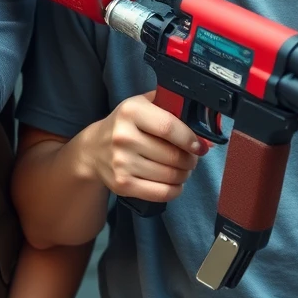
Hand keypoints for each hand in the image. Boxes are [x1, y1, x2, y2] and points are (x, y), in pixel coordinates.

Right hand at [81, 91, 206, 203]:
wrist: (93, 149)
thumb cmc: (125, 124)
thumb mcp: (142, 104)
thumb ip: (171, 106)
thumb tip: (204, 130)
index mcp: (131, 111)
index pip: (169, 127)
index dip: (190, 139)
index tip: (200, 146)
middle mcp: (124, 137)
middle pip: (173, 155)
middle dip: (190, 159)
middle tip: (192, 157)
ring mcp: (121, 163)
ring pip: (171, 175)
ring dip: (184, 174)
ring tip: (182, 168)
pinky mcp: (122, 184)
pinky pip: (162, 193)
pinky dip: (175, 190)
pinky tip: (174, 182)